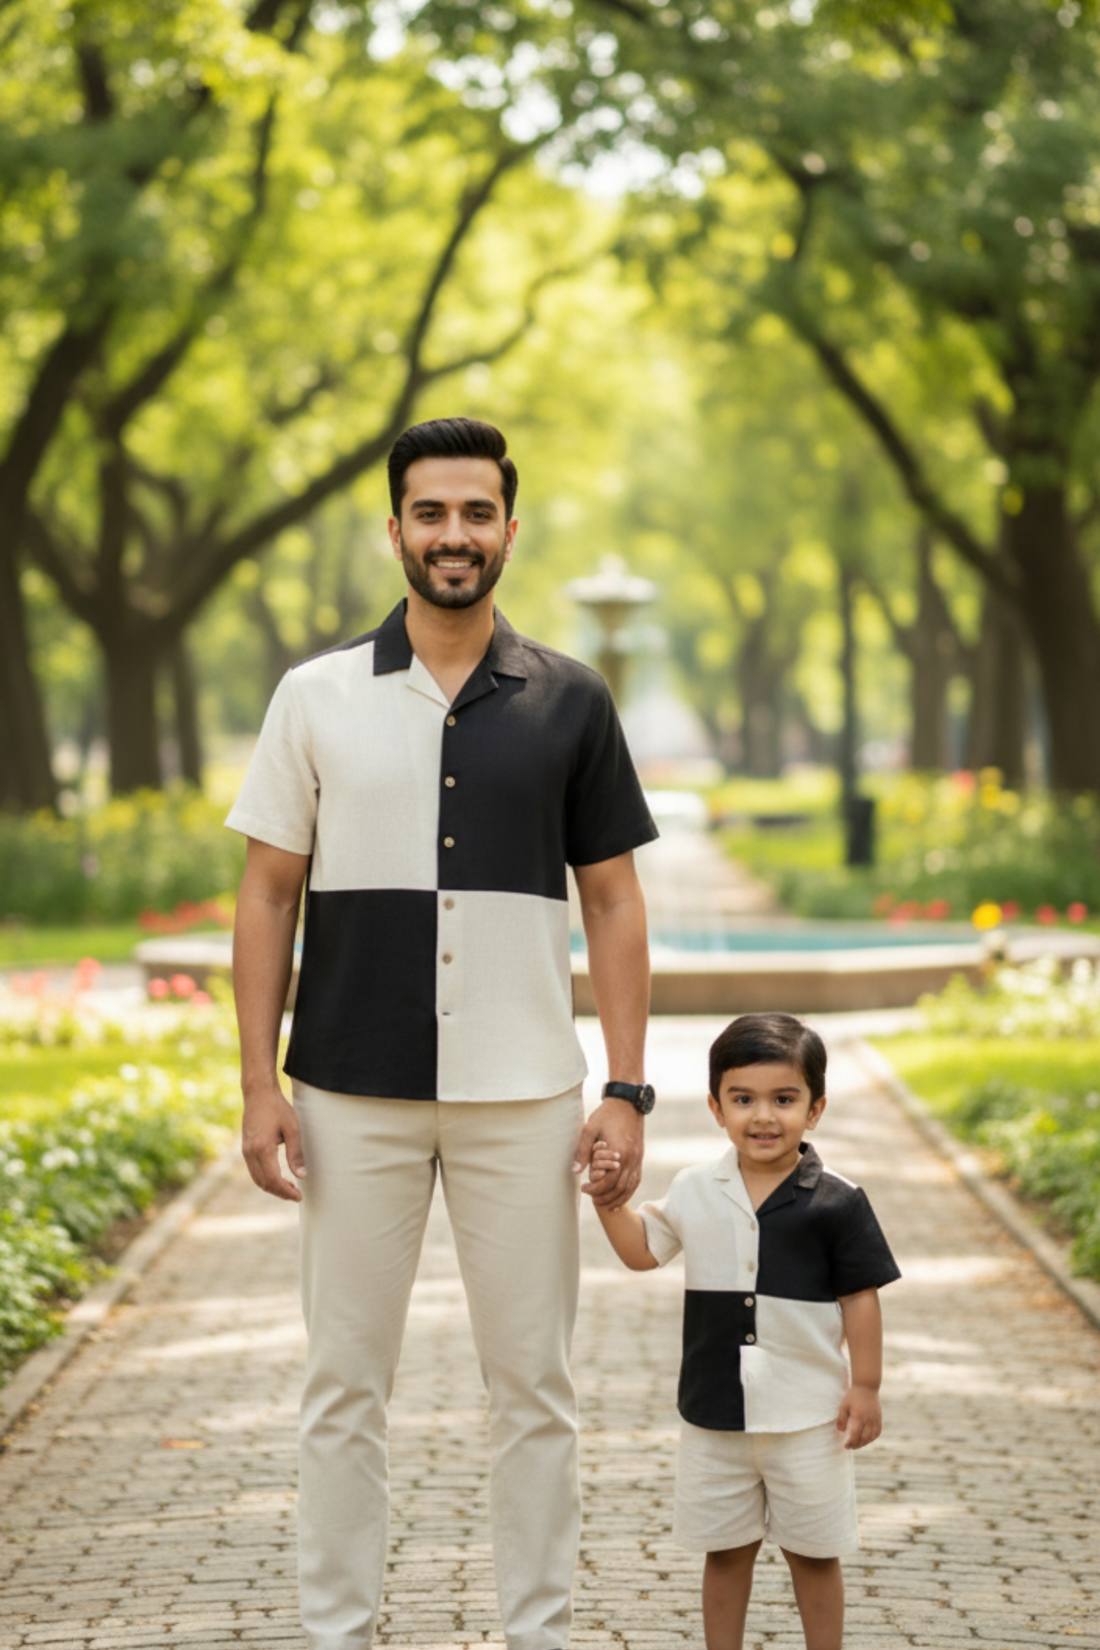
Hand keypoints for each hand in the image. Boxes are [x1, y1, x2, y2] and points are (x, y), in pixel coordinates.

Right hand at [242, 1081, 306, 1201]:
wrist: (258, 1093)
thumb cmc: (277, 1108)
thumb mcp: (292, 1129)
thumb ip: (296, 1154)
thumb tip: (302, 1176)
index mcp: (263, 1149)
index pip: (273, 1180)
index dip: (286, 1191)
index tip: (299, 1196)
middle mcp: (251, 1153)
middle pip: (264, 1183)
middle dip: (280, 1192)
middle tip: (296, 1194)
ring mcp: (245, 1151)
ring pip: (257, 1179)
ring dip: (272, 1187)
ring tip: (289, 1188)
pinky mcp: (245, 1148)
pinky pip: (254, 1171)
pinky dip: (265, 1179)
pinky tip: (277, 1177)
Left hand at [573, 1097, 643, 1209]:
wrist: (627, 1102)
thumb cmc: (606, 1115)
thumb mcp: (589, 1129)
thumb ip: (582, 1151)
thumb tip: (574, 1172)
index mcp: (619, 1152)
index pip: (608, 1181)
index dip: (595, 1189)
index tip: (584, 1189)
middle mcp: (631, 1159)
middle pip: (620, 1188)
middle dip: (606, 1197)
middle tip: (592, 1200)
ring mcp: (638, 1158)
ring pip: (630, 1187)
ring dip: (618, 1199)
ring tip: (606, 1205)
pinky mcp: (640, 1157)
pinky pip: (636, 1180)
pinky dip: (629, 1191)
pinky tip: (621, 1196)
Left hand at [836, 1384, 881, 1449]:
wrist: (866, 1386)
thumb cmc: (853, 1396)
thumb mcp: (844, 1405)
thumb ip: (841, 1419)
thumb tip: (841, 1431)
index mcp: (858, 1416)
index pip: (855, 1435)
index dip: (850, 1442)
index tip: (845, 1446)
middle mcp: (868, 1419)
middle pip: (864, 1438)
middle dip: (856, 1445)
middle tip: (850, 1447)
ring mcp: (875, 1419)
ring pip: (871, 1437)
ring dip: (864, 1443)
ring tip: (857, 1445)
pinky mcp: (879, 1418)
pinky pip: (877, 1432)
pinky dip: (872, 1438)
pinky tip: (867, 1439)